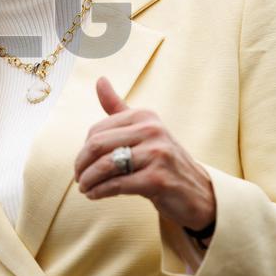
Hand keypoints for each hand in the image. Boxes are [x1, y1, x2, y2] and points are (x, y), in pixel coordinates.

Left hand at [73, 77, 215, 232]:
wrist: (197, 192)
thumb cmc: (162, 160)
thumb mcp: (143, 130)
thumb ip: (118, 107)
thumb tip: (100, 80)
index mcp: (144, 116)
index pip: (97, 130)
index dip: (83, 150)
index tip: (82, 164)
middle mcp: (152, 130)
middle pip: (98, 145)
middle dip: (82, 164)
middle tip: (79, 178)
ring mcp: (158, 154)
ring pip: (105, 165)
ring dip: (88, 180)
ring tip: (85, 189)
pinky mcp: (159, 179)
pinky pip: (117, 184)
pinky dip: (100, 192)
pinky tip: (95, 195)